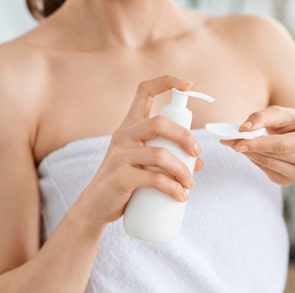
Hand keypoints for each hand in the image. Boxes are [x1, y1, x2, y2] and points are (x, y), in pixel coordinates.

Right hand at [73, 75, 202, 225]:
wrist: (96, 207)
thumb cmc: (124, 182)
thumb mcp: (144, 165)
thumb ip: (168, 158)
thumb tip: (198, 162)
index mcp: (130, 126)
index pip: (144, 91)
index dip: (166, 82)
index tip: (188, 84)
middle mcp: (123, 135)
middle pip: (160, 123)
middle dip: (185, 137)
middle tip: (197, 154)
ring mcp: (120, 155)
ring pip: (160, 155)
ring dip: (182, 170)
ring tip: (190, 184)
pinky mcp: (120, 176)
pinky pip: (154, 179)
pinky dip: (173, 188)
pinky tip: (181, 195)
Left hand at [221, 106, 294, 185]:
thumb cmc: (293, 124)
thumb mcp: (281, 114)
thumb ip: (262, 117)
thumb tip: (243, 128)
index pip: (282, 145)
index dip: (259, 143)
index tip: (238, 141)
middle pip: (274, 156)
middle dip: (250, 148)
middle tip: (230, 140)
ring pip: (269, 165)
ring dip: (251, 154)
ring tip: (240, 143)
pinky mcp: (290, 183)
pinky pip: (267, 172)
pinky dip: (257, 161)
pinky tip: (255, 152)